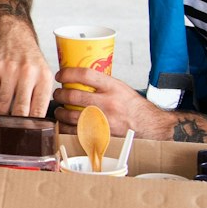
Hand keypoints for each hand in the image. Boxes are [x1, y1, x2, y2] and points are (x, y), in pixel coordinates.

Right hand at [0, 22, 56, 116]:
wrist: (13, 33)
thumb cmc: (29, 57)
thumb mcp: (43, 73)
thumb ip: (41, 95)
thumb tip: (37, 122)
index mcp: (44, 77)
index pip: (39, 110)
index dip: (33, 124)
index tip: (28, 130)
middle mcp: (28, 73)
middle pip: (20, 110)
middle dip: (16, 122)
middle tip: (14, 125)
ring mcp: (9, 70)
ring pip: (2, 105)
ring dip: (2, 111)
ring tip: (4, 107)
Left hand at [50, 68, 171, 138]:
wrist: (148, 125)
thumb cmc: (133, 107)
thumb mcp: (121, 88)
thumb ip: (101, 84)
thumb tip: (78, 79)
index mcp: (113, 87)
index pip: (85, 74)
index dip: (68, 73)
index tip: (60, 75)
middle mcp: (107, 102)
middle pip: (73, 95)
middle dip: (60, 94)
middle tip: (58, 94)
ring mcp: (102, 119)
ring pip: (70, 114)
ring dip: (60, 111)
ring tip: (59, 109)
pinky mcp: (99, 133)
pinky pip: (74, 130)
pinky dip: (65, 126)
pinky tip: (64, 123)